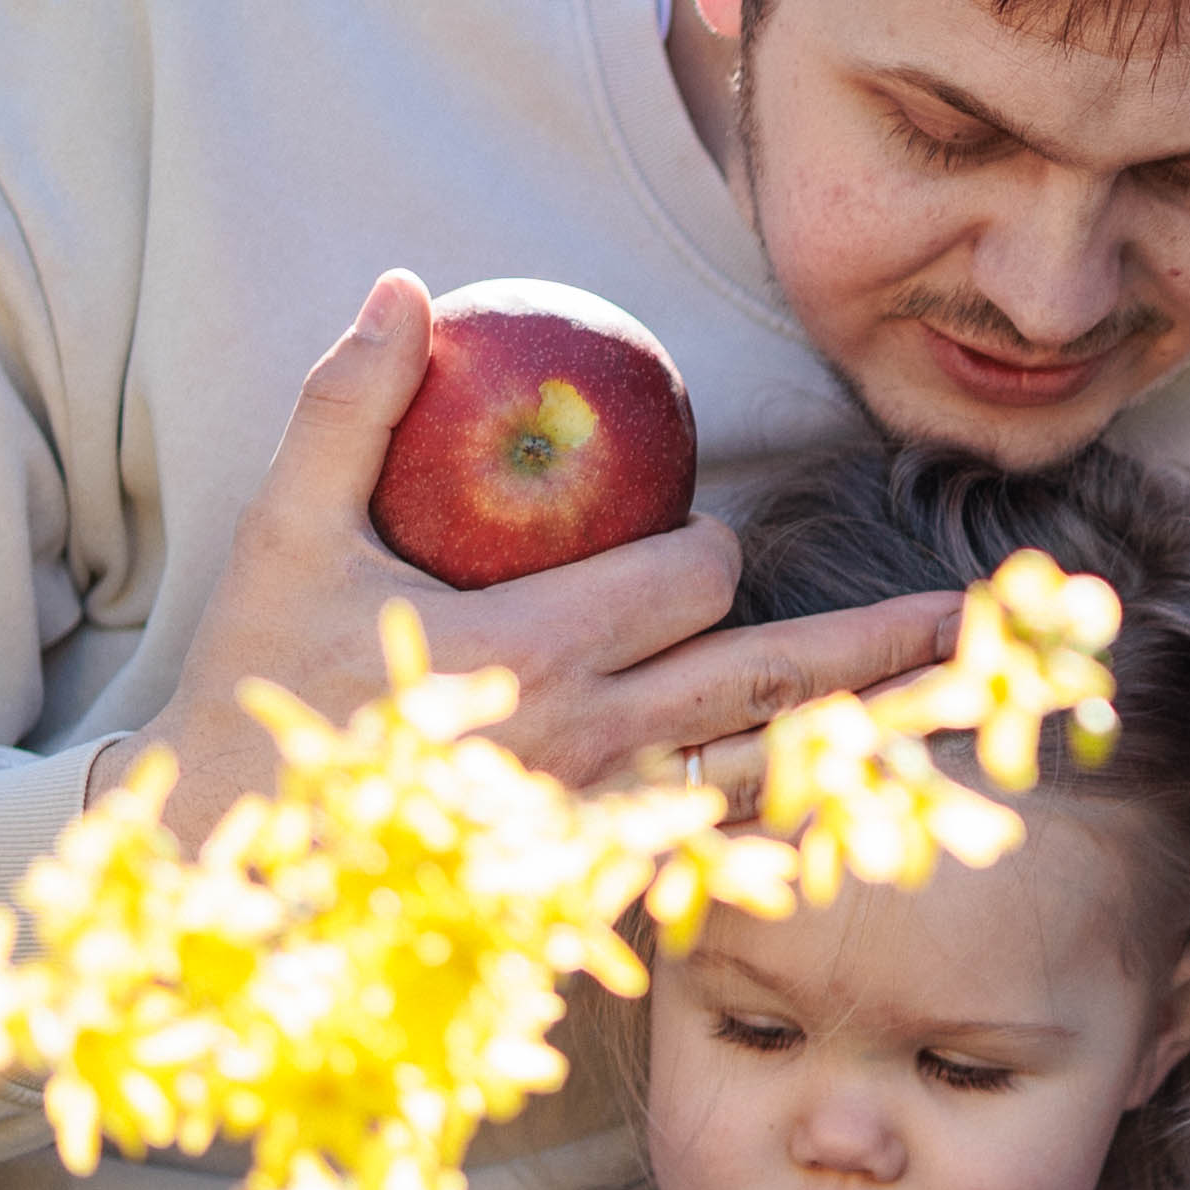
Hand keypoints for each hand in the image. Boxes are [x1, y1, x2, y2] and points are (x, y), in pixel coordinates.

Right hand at [133, 272, 962, 838]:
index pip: (691, 580)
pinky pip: (710, 868)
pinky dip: (782, 846)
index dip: (713, 555)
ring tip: (967, 722)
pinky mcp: (588, 900)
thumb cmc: (252, 701)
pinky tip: (849, 833)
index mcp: (535, 650)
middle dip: (865, 645)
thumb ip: (349, 412)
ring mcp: (596, 835)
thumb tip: (406, 289)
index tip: (695, 553)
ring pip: (765, 781)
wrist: (222, 879)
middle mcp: (590, 746)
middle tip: (966, 619)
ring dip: (864, 749)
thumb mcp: (285, 542)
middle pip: (768, 681)